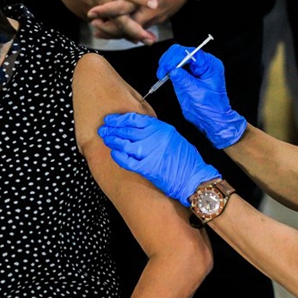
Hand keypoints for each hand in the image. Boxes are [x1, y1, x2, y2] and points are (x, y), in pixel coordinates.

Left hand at [87, 0, 187, 41]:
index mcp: (146, 0)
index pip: (123, 9)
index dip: (106, 11)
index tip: (91, 13)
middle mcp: (151, 14)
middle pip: (126, 26)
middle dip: (109, 29)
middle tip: (93, 27)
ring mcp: (155, 19)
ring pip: (133, 31)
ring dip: (116, 32)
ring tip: (100, 32)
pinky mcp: (157, 21)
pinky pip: (140, 29)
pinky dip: (127, 31)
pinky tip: (116, 31)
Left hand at [98, 112, 219, 206]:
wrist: (194, 178)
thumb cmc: (187, 160)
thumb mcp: (174, 138)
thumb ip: (157, 132)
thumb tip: (139, 130)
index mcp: (161, 128)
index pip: (134, 119)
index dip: (119, 119)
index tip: (111, 120)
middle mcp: (155, 138)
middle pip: (127, 130)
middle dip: (112, 129)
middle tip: (103, 129)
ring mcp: (150, 153)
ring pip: (125, 144)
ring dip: (113, 141)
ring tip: (106, 139)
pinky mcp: (148, 168)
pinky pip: (128, 161)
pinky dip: (119, 157)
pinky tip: (114, 154)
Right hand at [158, 44, 246, 148]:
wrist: (211, 119)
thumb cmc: (212, 108)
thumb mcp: (198, 93)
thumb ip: (185, 80)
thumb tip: (173, 70)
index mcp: (210, 64)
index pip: (191, 52)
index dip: (177, 57)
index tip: (168, 67)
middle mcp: (202, 64)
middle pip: (181, 52)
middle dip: (169, 60)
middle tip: (162, 71)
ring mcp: (192, 70)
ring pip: (175, 57)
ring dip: (166, 64)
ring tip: (162, 75)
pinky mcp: (185, 76)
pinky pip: (173, 67)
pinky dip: (166, 70)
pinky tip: (163, 76)